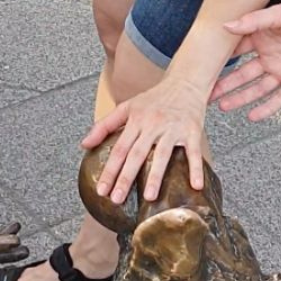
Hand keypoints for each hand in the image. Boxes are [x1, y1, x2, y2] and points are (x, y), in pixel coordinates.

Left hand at [81, 74, 206, 203]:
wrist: (185, 82)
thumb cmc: (155, 98)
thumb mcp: (127, 107)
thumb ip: (105, 125)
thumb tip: (84, 144)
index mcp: (136, 119)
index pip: (119, 148)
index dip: (109, 170)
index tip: (102, 189)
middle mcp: (153, 124)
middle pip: (137, 153)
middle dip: (126, 177)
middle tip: (117, 198)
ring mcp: (172, 128)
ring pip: (163, 154)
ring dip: (156, 176)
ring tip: (149, 198)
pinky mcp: (192, 131)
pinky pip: (194, 152)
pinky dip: (196, 169)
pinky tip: (195, 186)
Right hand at [212, 0, 280, 119]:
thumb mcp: (278, 14)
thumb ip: (253, 22)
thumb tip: (226, 25)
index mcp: (262, 37)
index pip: (235, 51)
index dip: (219, 60)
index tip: (201, 67)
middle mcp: (270, 55)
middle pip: (242, 74)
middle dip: (224, 84)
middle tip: (206, 94)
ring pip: (257, 88)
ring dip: (240, 97)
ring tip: (222, 106)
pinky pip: (280, 98)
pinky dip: (266, 108)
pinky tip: (252, 115)